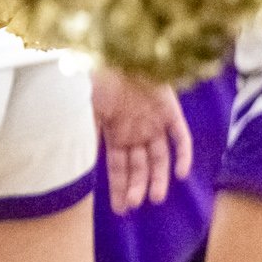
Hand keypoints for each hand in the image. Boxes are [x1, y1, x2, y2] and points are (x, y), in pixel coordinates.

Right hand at [92, 68, 190, 213]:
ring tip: (155, 198)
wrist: (118, 52)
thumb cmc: (96, 80)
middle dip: (136, 186)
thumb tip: (78, 167)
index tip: (119, 208)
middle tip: (134, 206)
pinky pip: (180, 137)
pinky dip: (182, 154)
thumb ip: (87, 138)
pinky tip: (181, 173)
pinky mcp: (170, 111)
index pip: (117, 167)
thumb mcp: (86, 112)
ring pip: (158, 156)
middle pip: (138, 165)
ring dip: (157, 177)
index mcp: (113, 132)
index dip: (119, 187)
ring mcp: (153, 122)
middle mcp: (134, 131)